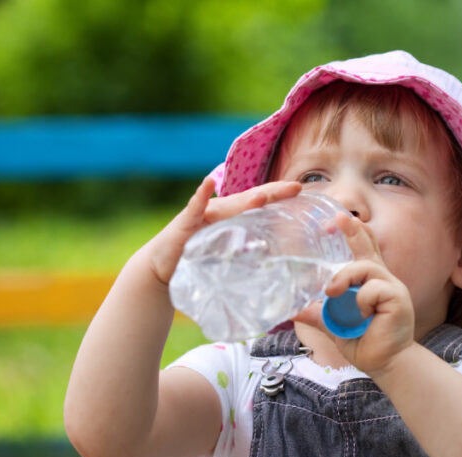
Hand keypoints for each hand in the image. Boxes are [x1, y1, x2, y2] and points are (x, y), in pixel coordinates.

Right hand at [146, 177, 302, 284]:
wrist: (161, 267)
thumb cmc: (196, 257)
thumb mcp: (225, 252)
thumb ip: (244, 249)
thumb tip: (268, 249)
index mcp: (231, 215)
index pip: (258, 202)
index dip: (278, 194)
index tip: (300, 190)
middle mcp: (219, 210)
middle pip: (249, 199)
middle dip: (272, 193)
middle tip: (295, 187)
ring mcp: (201, 214)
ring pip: (228, 205)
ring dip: (245, 201)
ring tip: (264, 196)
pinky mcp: (183, 224)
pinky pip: (194, 208)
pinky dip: (201, 196)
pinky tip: (208, 183)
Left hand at [293, 213, 415, 375]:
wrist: (386, 365)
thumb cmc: (364, 343)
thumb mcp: (334, 325)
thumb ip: (318, 313)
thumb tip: (292, 308)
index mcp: (370, 282)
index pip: (364, 249)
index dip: (354, 232)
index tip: (341, 217)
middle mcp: (383, 279)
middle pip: (369, 247)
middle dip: (353, 231)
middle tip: (338, 218)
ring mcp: (392, 286)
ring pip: (365, 267)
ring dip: (344, 278)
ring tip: (332, 293)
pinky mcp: (397, 297)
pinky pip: (372, 288)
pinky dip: (360, 301)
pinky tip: (363, 316)